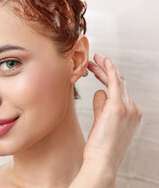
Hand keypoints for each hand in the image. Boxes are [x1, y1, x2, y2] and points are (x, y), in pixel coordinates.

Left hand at [85, 53, 142, 173]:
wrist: (102, 161)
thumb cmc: (100, 146)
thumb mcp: (102, 122)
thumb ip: (101, 106)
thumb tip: (99, 92)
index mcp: (131, 113)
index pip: (120, 89)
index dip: (107, 77)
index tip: (95, 70)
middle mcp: (133, 109)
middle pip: (119, 82)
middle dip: (104, 70)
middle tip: (92, 62)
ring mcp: (127, 108)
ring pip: (115, 80)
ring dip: (102, 69)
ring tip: (90, 62)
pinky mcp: (117, 107)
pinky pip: (114, 82)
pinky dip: (109, 69)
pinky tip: (103, 60)